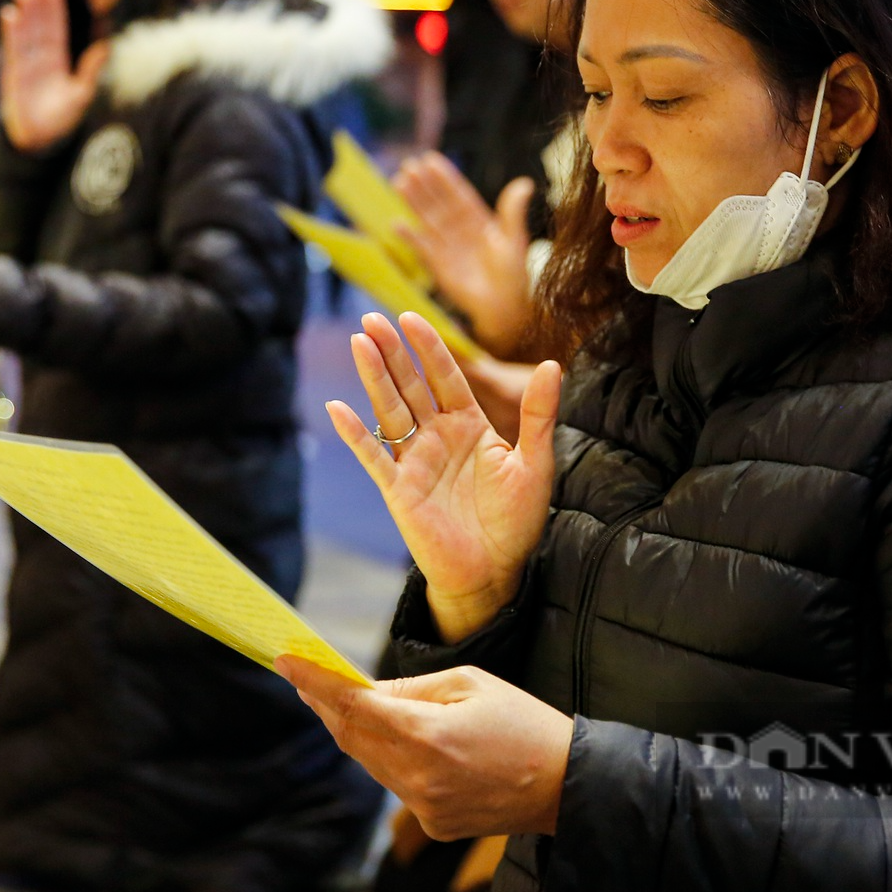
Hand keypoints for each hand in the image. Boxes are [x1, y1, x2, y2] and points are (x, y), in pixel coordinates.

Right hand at [0, 0, 107, 151]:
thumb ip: (90, 71)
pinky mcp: (13, 74)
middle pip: (40, 25)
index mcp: (59, 61)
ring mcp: (25, 64)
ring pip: (26, 32)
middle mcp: (41, 58)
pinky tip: (10, 14)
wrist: (37, 142)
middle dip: (39, 4)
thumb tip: (106, 46)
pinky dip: (11, 32)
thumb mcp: (80, 95)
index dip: (55, 9)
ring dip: (25, 12)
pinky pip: (13, 49)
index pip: (57, 29)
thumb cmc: (61, 121)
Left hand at [276, 658, 572, 839]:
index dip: (314, 682)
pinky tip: (393, 737)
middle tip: (306, 676)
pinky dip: (386, 756)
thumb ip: (413, 687)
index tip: (286, 660)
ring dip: (354, 730)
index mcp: (427, 735)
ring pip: (369, 762)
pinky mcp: (433, 823)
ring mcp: (423, 806)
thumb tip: (368, 689)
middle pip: (350, 736)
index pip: (353, 705)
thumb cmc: (524, 723)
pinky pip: (395, 783)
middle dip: (326, 704)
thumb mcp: (471, 682)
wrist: (566, 785)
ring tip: (343, 700)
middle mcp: (416, 777)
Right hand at [328, 311, 560, 642]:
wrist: (494, 573)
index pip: (445, 377)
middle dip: (392, 352)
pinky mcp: (398, 490)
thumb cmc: (515, 521)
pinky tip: (337, 409)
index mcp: (468, 426)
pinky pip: (373, 457)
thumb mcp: (534, 463)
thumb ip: (538, 414)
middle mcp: (437, 437)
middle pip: (409, 386)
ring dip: (374, 378)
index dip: (428, 348)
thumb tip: (553, 363)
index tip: (411, 317)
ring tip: (359, 342)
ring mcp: (414, 461)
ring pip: (390, 410)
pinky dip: (354, 434)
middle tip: (372, 318)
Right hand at [395, 156, 533, 356]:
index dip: (445, 178)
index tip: (430, 159)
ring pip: (427, 219)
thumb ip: (513, 211)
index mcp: (481, 221)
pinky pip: (421, 247)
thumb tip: (524, 182)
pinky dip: (409, 237)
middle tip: (408, 165)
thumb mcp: (514, 240)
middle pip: (439, 203)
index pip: (459, 195)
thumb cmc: (513, 276)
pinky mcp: (438, 265)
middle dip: (424, 185)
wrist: (503, 308)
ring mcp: (448, 247)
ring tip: (398, 181)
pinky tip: (396, 223)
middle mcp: (461, 230)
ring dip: (413, 201)